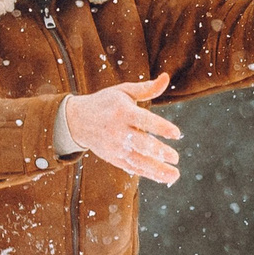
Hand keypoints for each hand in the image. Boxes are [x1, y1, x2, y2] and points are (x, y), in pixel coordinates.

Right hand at [63, 74, 182, 185]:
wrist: (77, 121)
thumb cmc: (105, 103)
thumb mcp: (123, 91)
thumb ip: (146, 88)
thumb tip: (166, 77)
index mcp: (123, 112)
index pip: (144, 120)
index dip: (161, 127)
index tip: (176, 133)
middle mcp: (119, 131)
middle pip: (141, 143)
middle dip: (159, 152)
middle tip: (175, 157)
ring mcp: (115, 148)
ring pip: (138, 161)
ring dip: (157, 170)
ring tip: (175, 175)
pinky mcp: (114, 158)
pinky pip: (133, 168)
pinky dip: (149, 174)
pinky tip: (164, 177)